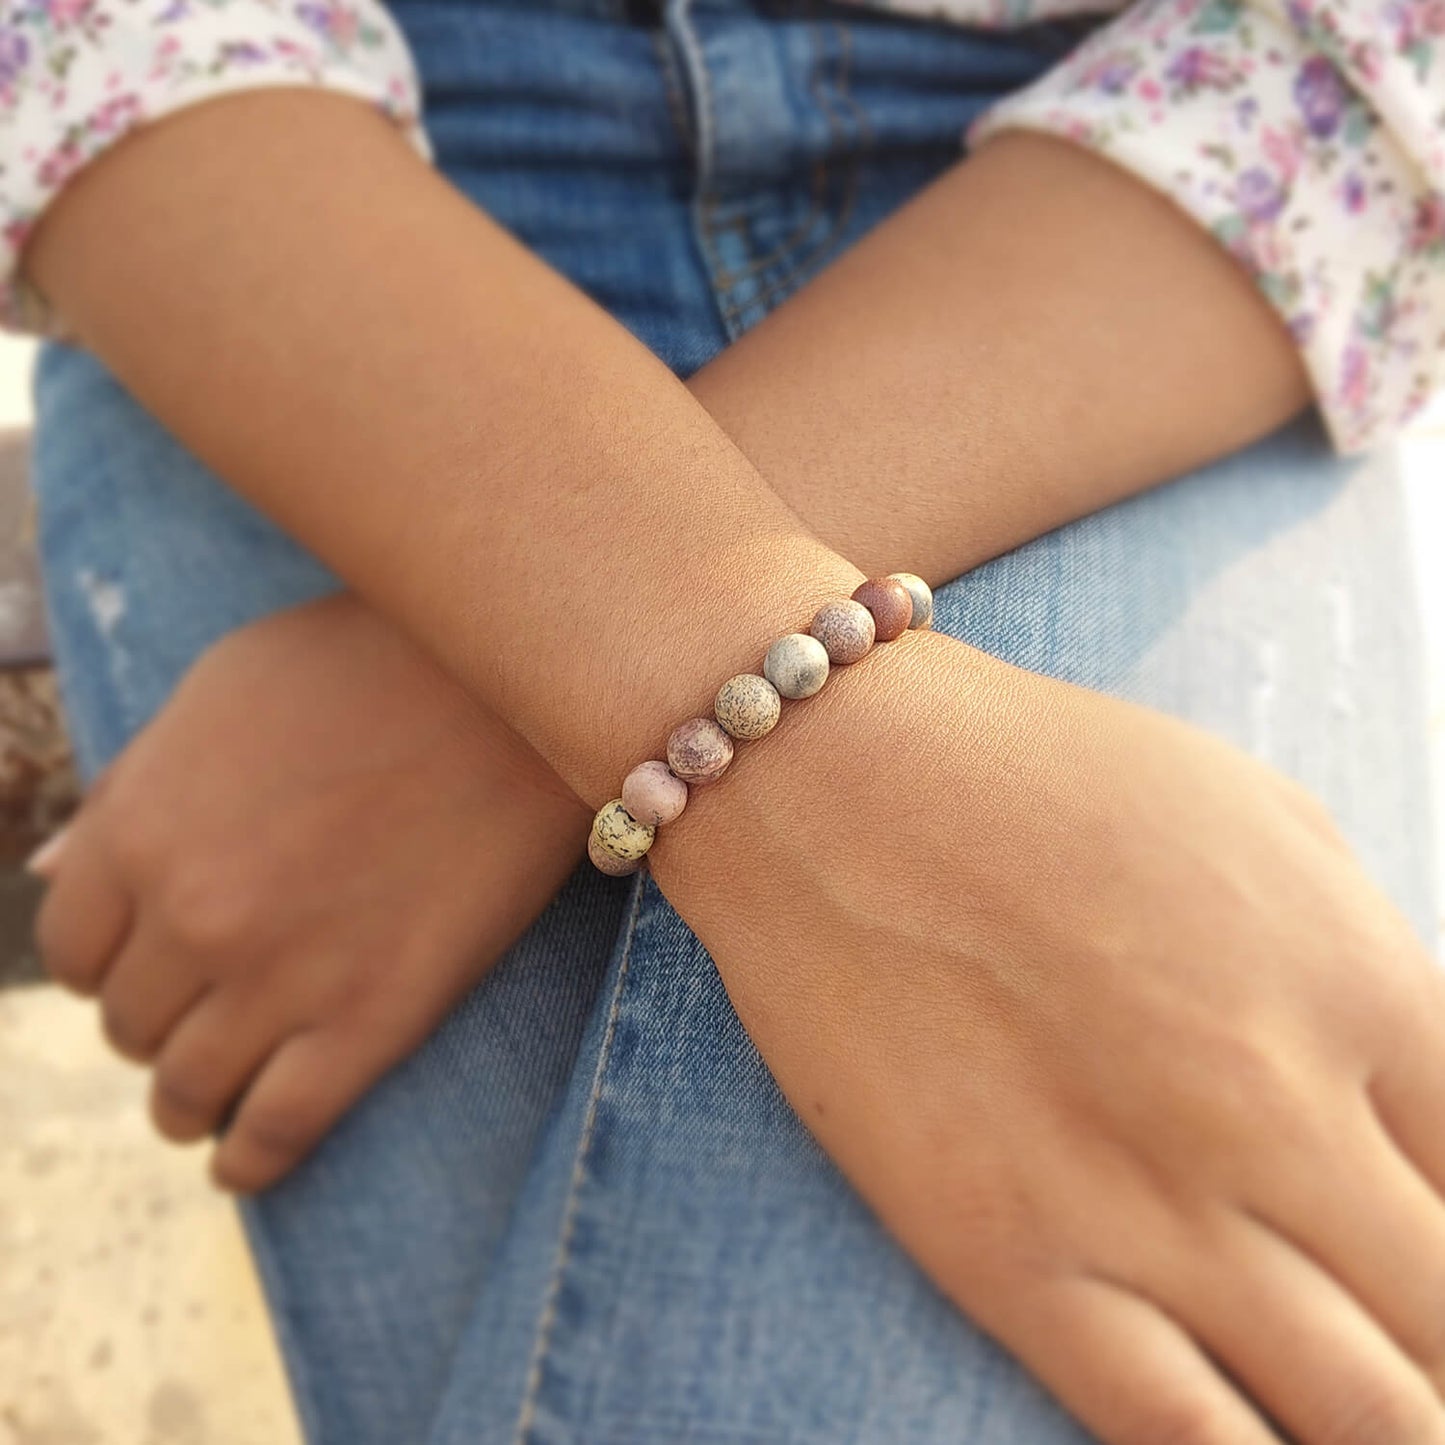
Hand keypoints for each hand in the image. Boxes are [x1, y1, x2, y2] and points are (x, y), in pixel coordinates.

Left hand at [32, 594, 589, 1191]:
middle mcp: (193, 917)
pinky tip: (245, 1157)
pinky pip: (278, 1130)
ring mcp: (283, 977)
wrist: (514, 690)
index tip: (145, 963)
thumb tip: (46, 868)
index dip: (107, 961)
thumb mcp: (221, 692)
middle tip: (201, 1010)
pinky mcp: (373, 1019)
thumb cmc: (368, 665)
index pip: (71, 948)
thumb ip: (130, 785)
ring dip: (187, 1102)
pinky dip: (249, 1160)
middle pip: (130, 1024)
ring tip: (207, 1098)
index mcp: (140, 829)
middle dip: (155, 1021)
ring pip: (187, 1092)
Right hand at [653, 627, 1444, 1444]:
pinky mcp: (1007, 1253)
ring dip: (1392, 1428)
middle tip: (1415, 1345)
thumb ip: (1376, 975)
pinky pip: (1183, 1436)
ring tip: (1373, 1410)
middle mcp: (1276, 1111)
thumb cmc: (1041, 775)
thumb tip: (1426, 1115)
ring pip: (1364, 1416)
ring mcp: (1141, 1197)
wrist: (826, 775)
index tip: (1431, 1259)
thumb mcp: (1261, 823)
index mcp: (1356, 983)